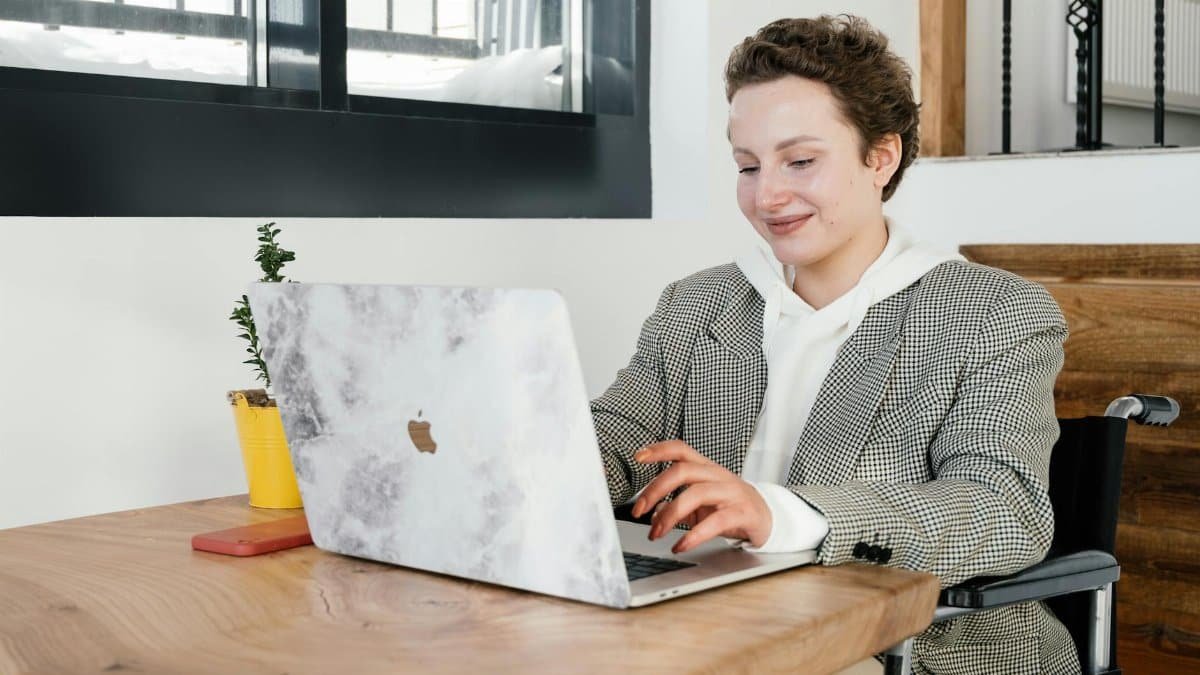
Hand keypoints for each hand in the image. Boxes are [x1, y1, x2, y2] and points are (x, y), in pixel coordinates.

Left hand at [629, 440, 771, 553]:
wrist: (768, 519)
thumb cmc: (730, 507)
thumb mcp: (701, 504)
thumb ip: (676, 505)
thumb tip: (654, 513)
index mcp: (706, 468)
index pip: (681, 449)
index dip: (659, 450)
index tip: (638, 456)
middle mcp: (718, 475)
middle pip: (682, 471)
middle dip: (655, 490)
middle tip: (638, 511)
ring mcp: (731, 492)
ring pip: (696, 494)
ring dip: (669, 515)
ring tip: (655, 534)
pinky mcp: (743, 513)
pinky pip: (715, 522)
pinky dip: (693, 535)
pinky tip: (681, 546)